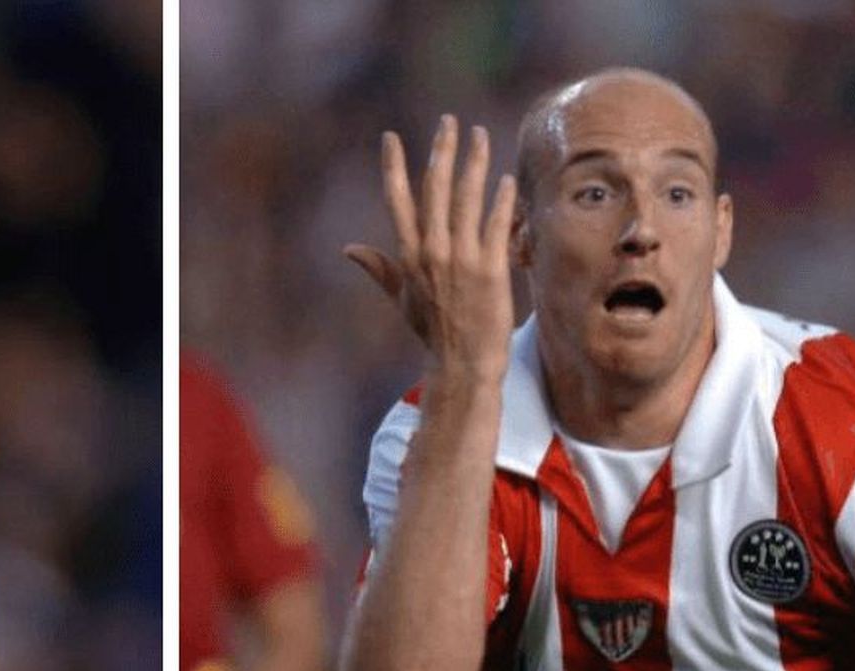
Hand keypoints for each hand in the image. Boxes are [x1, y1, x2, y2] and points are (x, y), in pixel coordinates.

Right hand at [343, 115, 517, 380]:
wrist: (464, 364)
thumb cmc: (434, 332)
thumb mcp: (402, 299)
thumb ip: (380, 268)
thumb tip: (349, 250)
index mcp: (409, 255)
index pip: (397, 200)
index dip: (393, 166)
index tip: (392, 137)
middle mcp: (432, 251)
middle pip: (435, 188)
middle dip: (442, 150)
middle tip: (449, 121)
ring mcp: (462, 258)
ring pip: (467, 198)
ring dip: (475, 162)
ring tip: (481, 135)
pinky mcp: (491, 269)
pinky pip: (496, 223)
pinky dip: (500, 199)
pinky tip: (504, 178)